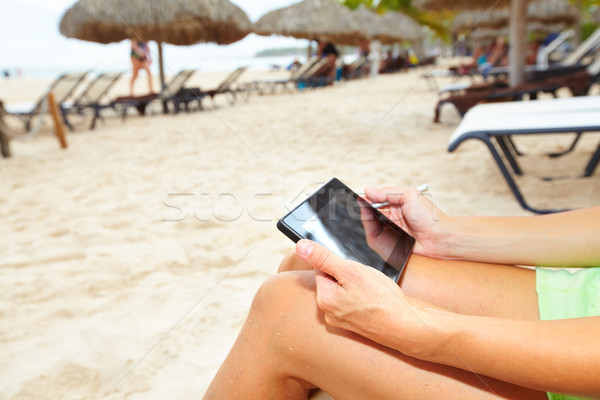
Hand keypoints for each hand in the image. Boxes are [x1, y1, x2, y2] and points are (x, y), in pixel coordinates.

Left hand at [296, 239, 439, 354]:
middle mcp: (328, 313)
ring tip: (372, 292)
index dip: (339, 263)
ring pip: (344, 290)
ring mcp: (342, 320)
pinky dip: (363, 298)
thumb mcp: (351, 271)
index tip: (354, 269)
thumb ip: (323, 258)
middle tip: (366, 282)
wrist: (407, 326)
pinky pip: (354, 302)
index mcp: (324, 299)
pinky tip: (375, 300)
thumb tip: (300, 246)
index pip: (321, 268)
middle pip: (332, 280)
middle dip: (348, 275)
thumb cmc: (381, 299)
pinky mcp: (355, 324)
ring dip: (356, 286)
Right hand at [364, 186, 450, 258]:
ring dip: (367, 216)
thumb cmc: (429, 217)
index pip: (377, 199)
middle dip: (365, 206)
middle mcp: (392, 216)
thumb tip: (369, 190)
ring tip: (367, 210)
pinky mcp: (387, 242)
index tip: (362, 195)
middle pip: (371, 211)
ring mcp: (389, 229)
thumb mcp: (408, 195)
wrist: (439, 238)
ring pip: (370, 222)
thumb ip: (387, 192)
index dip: (368, 197)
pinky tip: (371, 221)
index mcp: (398, 204)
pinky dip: (370, 228)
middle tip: (362, 203)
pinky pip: (373, 235)